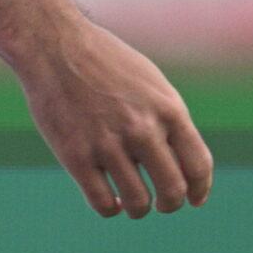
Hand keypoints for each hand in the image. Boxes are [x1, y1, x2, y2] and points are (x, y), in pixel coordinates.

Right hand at [12, 13, 212, 218]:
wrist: (54, 44)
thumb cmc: (104, 62)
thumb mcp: (149, 82)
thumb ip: (169, 120)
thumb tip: (185, 166)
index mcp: (167, 108)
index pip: (198, 166)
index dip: (199, 190)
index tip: (193, 199)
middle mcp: (142, 128)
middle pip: (173, 192)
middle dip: (169, 204)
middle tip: (160, 202)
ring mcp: (108, 144)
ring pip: (138, 204)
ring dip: (138, 208)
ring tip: (131, 199)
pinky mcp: (76, 156)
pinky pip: (103, 204)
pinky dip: (110, 207)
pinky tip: (107, 196)